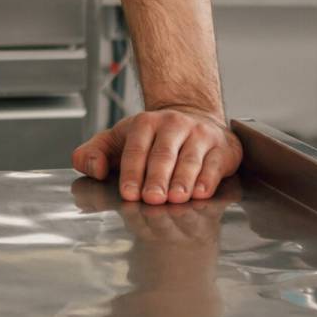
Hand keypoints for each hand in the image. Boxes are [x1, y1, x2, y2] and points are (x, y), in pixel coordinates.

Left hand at [72, 106, 242, 204]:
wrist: (194, 117)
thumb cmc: (151, 138)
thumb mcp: (118, 139)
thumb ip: (94, 152)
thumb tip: (92, 168)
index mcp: (145, 123)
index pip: (136, 148)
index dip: (132, 172)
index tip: (129, 193)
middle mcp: (174, 125)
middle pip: (163, 154)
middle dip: (157, 178)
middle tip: (152, 199)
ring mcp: (200, 135)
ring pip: (190, 159)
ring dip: (183, 180)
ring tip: (177, 198)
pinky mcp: (223, 148)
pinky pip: (215, 164)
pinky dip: (208, 179)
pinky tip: (201, 193)